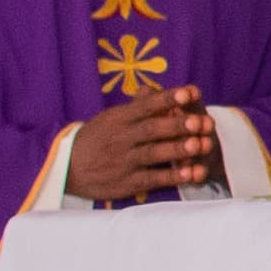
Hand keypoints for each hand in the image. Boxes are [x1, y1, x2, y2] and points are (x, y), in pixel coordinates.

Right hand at [67, 86, 216, 202]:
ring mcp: (124, 161)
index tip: (190, 92)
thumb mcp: (110, 118)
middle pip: (153, 130)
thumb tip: (154, 88)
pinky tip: (192, 173)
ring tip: (203, 145)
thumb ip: (136, 106)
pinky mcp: (127, 182)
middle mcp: (122, 138)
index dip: (168, 99)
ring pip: (154, 153)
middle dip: (179, 125)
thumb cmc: (96, 139)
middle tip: (203, 122)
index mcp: (119, 118)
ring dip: (180, 149)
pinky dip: (173, 177)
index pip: (145, 106)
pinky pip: (152, 179)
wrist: (67, 168)